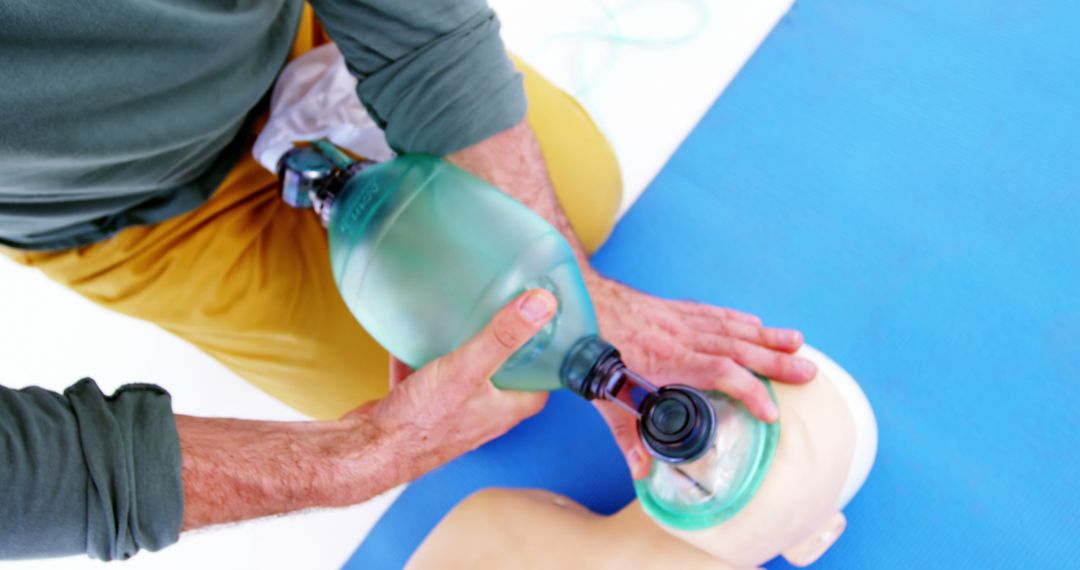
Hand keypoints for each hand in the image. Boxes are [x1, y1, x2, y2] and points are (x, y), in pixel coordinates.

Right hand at [359, 289, 555, 480]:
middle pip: (503, 379)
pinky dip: (422, 359)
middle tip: (503, 319)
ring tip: (462, 322)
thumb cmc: (420, 421)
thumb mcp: (467, 368)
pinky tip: (415, 337)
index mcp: (503, 411)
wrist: (369, 449)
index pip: (539, 386)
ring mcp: (450, 415)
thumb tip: (541, 305)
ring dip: (463, 354)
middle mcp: (481, 416)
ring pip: (464, 378)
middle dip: (502, 350)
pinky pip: (427, 379)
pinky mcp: (420, 411)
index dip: (545, 361)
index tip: (543, 333)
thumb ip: (503, 336)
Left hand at [584, 273, 817, 478]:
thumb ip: (625, 435)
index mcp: (666, 358)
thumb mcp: (601, 397)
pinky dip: (738, 320)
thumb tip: (642, 471)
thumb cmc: (585, 347)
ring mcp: (678, 319)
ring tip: (799, 344)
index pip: (719, 372)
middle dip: (775, 361)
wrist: (572, 301)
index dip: (748, 391)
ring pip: (731, 327)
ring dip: (766, 336)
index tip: (771, 411)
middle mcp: (679, 336)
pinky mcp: (672, 309)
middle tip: (809, 372)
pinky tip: (757, 324)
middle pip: (737, 348)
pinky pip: (713, 313)